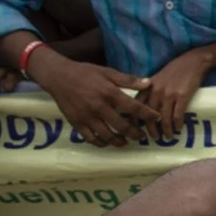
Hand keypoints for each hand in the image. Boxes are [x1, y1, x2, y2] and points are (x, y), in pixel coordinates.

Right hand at [29, 54, 155, 146]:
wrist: (59, 77)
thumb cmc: (86, 73)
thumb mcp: (108, 72)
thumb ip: (129, 80)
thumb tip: (149, 83)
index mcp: (109, 93)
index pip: (134, 107)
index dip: (148, 115)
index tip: (157, 118)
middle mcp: (99, 108)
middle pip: (122, 126)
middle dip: (135, 134)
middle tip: (142, 137)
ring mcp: (87, 117)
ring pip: (107, 136)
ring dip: (119, 141)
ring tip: (126, 141)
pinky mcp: (76, 123)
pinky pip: (91, 139)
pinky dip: (101, 143)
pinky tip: (107, 142)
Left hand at [137, 50, 212, 137]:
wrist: (192, 62)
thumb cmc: (173, 71)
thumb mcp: (155, 79)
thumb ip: (147, 92)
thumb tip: (142, 110)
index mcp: (147, 88)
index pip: (136, 108)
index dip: (135, 123)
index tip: (138, 131)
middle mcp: (156, 92)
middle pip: (149, 117)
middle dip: (151, 130)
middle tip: (155, 138)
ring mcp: (169, 94)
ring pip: (164, 118)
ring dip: (166, 131)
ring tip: (168, 137)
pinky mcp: (183, 96)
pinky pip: (177, 115)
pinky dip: (177, 125)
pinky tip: (178, 128)